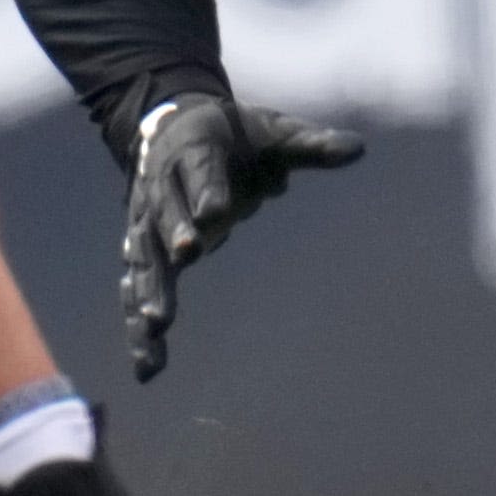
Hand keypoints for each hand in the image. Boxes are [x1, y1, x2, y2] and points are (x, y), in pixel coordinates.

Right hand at [118, 93, 363, 379]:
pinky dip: (138, 328)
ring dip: (149, 290)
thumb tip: (358, 149)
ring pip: (144, 257)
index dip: (207, 191)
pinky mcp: (142, 249)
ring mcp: (146, 219)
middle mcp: (160, 184)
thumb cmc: (234, 135)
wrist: (172, 127)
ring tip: (156, 327)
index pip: (199, 169)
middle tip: (187, 256)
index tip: (215, 215)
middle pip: (164, 212)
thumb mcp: (273, 133)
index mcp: (193, 149)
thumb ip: (310, 145)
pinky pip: (137, 289)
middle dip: (174, 235)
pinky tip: (147, 367)